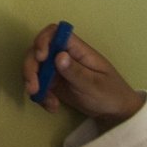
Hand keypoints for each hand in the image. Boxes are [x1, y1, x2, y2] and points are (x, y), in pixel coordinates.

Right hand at [24, 27, 143, 129]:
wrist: (115, 113)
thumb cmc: (111, 94)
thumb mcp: (95, 85)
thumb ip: (76, 72)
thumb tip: (58, 55)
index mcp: (77, 50)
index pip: (54, 33)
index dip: (42, 40)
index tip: (40, 57)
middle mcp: (63, 55)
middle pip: (37, 51)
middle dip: (31, 68)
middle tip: (32, 88)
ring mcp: (57, 69)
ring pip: (34, 68)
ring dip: (34, 84)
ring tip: (47, 103)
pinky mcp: (53, 83)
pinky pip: (39, 84)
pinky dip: (41, 95)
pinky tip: (52, 107)